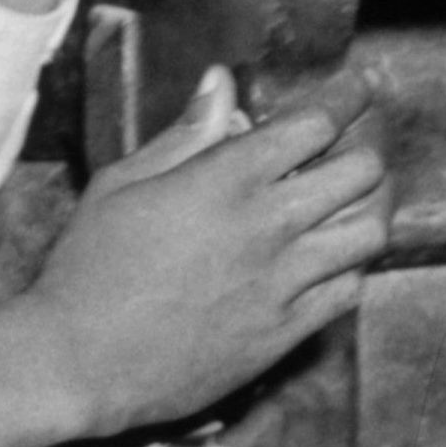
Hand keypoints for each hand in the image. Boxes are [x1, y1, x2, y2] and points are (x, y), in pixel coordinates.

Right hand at [0, 67, 385, 446]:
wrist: (75, 364)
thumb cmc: (86, 268)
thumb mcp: (122, 184)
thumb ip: (183, 134)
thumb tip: (220, 82)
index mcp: (226, 179)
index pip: (317, 122)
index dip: (348, 98)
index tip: (359, 90)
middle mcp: (266, 225)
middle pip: (362, 171)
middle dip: (367, 150)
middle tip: (355, 149)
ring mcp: (280, 282)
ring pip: (369, 232)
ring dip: (370, 208)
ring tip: (356, 202)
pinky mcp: (282, 333)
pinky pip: (349, 292)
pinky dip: (352, 268)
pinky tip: (334, 261)